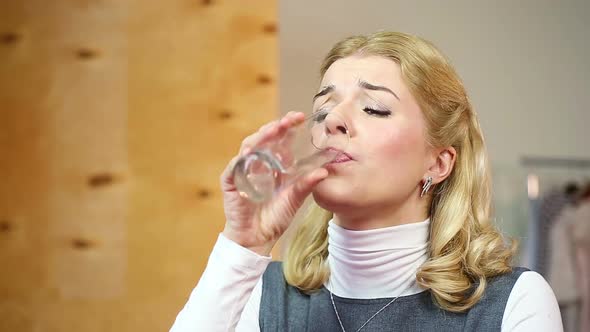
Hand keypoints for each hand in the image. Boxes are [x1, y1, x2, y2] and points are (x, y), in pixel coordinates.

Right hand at [220, 112, 328, 255]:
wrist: (257, 238)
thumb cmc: (275, 218)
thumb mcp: (294, 199)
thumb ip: (306, 184)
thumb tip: (324, 171)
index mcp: (273, 164)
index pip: (279, 139)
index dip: (287, 127)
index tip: (300, 117)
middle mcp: (257, 163)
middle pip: (264, 138)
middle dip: (276, 127)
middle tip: (289, 120)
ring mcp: (242, 170)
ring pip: (249, 146)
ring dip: (261, 137)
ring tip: (273, 130)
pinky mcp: (230, 182)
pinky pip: (234, 167)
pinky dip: (241, 159)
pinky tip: (250, 154)